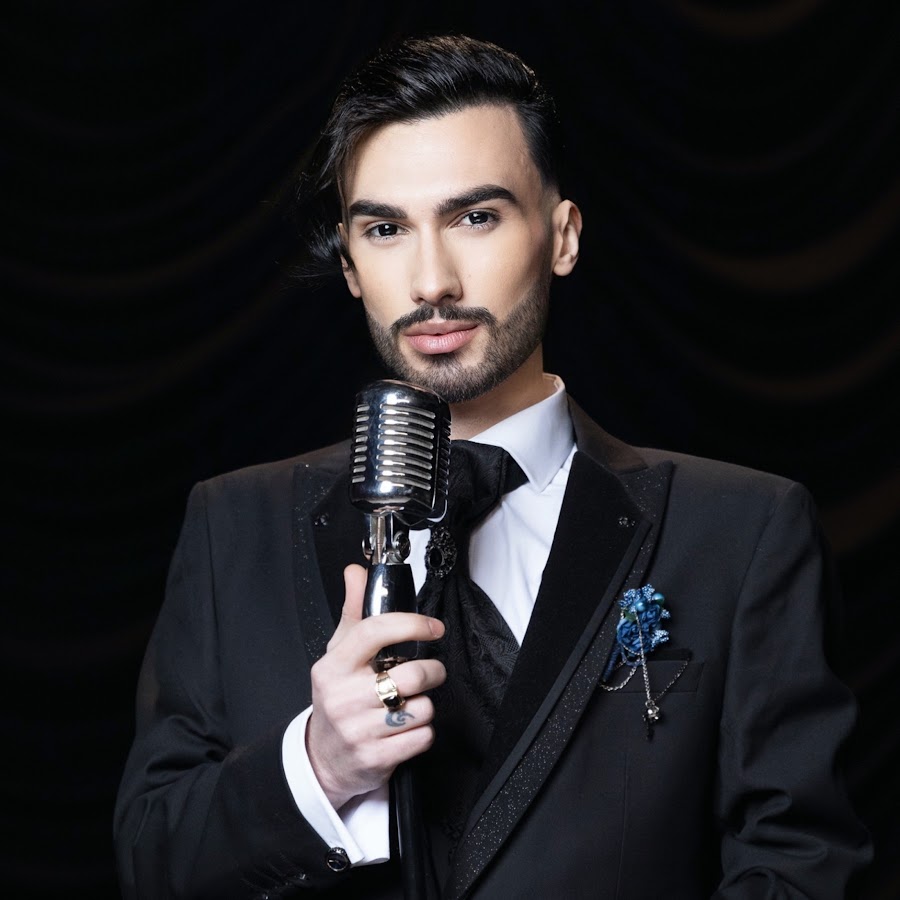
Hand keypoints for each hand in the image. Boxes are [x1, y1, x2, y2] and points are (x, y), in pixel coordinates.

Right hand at [306, 564, 445, 810]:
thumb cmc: (337, 697)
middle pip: (411, 674)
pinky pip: (422, 737)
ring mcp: (358, 730)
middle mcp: (343, 697)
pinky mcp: (375, 759)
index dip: (411, 624)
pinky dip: (423, 732)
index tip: (433, 627)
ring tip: (410, 704)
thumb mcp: (338, 653)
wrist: (322, 759)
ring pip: (422, 708)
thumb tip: (355, 571)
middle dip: (431, 672)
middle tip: (429, 673)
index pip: (375, 632)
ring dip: (426, 705)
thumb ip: (354, 611)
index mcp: (333, 666)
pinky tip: (407, 729)